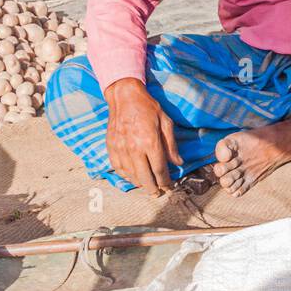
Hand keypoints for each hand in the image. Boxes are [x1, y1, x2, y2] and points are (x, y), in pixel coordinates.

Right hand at [104, 78, 179, 194]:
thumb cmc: (148, 108)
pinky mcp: (111, 147)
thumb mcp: (166, 122)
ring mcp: (121, 149)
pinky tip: (132, 176)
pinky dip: (125, 175)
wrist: (125, 97)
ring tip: (146, 186)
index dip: (165, 181)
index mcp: (150, 142)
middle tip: (157, 193)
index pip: (159, 170)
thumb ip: (171, 145)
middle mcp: (134, 148)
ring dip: (139, 183)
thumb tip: (178, 163)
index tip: (169, 187)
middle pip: (144, 177)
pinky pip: (118, 168)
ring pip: (130, 175)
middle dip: (152, 188)